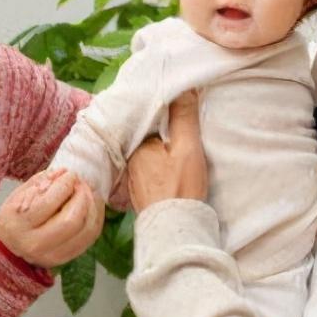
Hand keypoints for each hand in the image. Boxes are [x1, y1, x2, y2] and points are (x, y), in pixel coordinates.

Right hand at [0, 168, 104, 267]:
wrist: (9, 246)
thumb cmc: (16, 215)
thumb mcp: (21, 193)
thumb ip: (42, 181)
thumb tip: (64, 173)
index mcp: (19, 223)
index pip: (49, 201)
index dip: (65, 184)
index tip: (70, 175)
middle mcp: (35, 243)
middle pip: (71, 220)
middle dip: (82, 196)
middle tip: (82, 184)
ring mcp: (52, 255)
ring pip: (85, 230)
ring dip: (93, 206)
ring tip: (89, 192)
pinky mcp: (65, 259)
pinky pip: (90, 238)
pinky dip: (96, 218)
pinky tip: (94, 205)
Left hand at [126, 91, 207, 211]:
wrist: (176, 228)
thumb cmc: (181, 186)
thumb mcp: (187, 147)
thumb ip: (184, 116)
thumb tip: (185, 87)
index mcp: (137, 147)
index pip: (150, 123)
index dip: (167, 119)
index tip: (180, 119)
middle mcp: (129, 162)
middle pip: (148, 141)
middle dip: (162, 138)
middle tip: (180, 138)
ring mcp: (133, 180)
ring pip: (148, 158)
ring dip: (160, 155)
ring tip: (176, 155)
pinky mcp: (141, 195)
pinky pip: (149, 174)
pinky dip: (158, 171)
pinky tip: (170, 174)